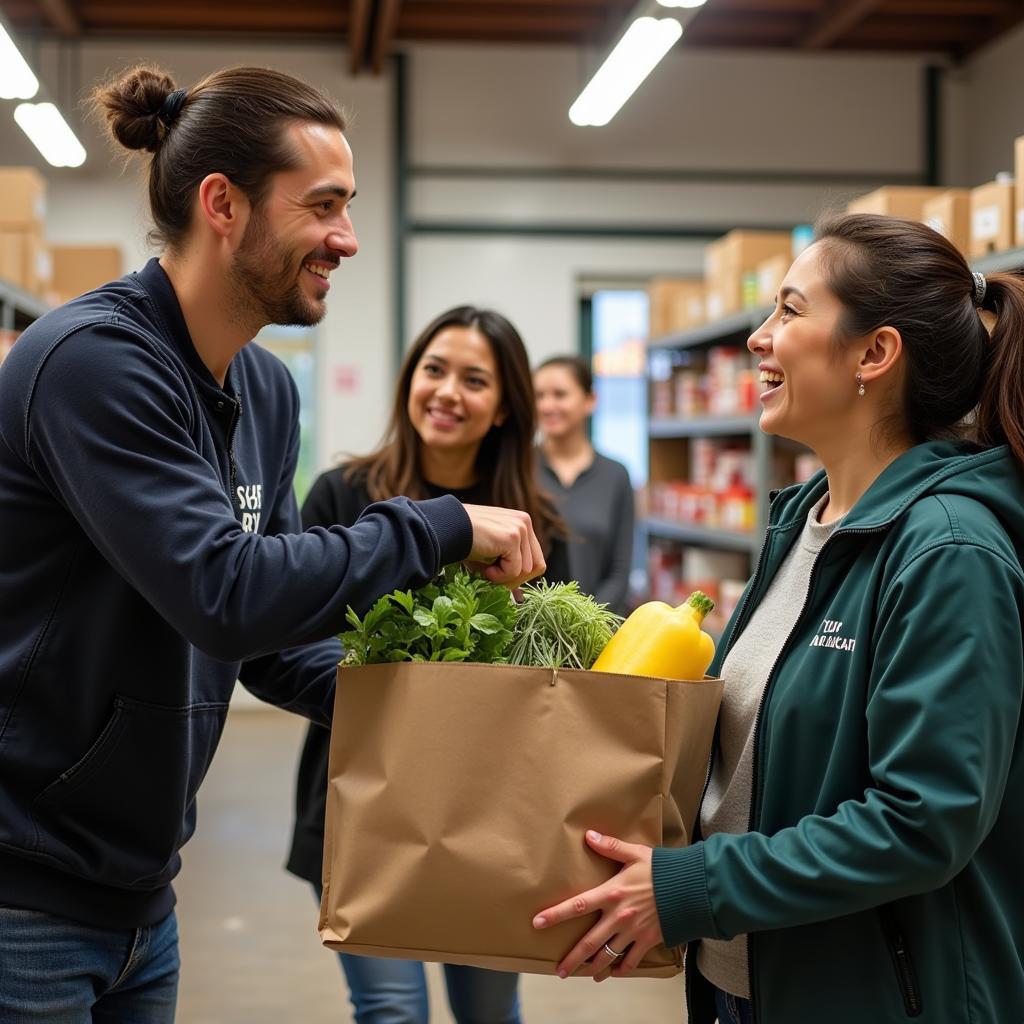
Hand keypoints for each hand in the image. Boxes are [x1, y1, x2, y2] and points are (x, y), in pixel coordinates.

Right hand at [462, 504, 545, 588]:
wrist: (445, 529)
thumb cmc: (463, 541)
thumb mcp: (491, 552)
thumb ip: (508, 563)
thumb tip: (518, 594)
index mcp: (521, 523)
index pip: (536, 558)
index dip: (519, 575)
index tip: (500, 578)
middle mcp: (525, 522)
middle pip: (536, 566)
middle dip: (515, 579)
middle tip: (493, 578)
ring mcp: (520, 529)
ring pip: (525, 571)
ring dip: (504, 577)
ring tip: (485, 569)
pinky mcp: (512, 537)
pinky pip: (514, 571)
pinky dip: (498, 576)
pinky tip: (484, 568)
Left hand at [532, 830, 663, 980]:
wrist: (692, 888)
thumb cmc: (663, 868)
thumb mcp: (635, 853)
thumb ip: (610, 846)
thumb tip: (588, 835)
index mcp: (612, 893)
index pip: (577, 905)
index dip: (556, 915)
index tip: (537, 924)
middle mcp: (619, 917)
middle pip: (589, 942)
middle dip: (573, 958)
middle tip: (559, 971)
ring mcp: (634, 932)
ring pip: (609, 955)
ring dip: (594, 967)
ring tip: (584, 975)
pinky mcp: (648, 940)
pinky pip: (632, 960)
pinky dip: (621, 968)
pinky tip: (614, 972)